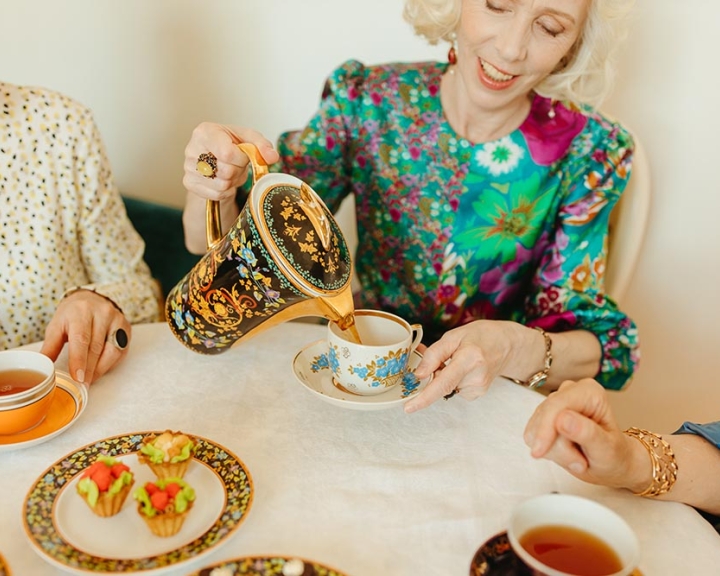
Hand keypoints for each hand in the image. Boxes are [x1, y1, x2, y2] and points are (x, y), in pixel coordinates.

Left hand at [40, 290, 130, 384]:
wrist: (91, 299)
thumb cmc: (72, 314)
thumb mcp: (56, 325)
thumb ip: (51, 346)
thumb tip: (43, 367)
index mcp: (81, 311)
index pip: (81, 339)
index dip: (79, 360)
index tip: (78, 377)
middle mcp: (102, 313)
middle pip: (96, 347)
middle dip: (89, 369)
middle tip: (82, 384)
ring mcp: (117, 320)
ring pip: (112, 351)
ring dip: (100, 368)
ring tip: (90, 378)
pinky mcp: (126, 328)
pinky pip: (120, 351)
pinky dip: (110, 364)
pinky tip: (100, 368)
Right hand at [182, 122, 278, 202]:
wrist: (215, 157)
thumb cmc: (232, 144)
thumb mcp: (249, 139)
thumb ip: (262, 145)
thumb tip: (272, 157)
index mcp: (204, 132)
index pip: (227, 153)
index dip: (242, 158)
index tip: (244, 155)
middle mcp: (191, 148)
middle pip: (225, 171)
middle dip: (237, 170)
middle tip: (236, 163)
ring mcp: (188, 167)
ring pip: (221, 185)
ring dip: (232, 181)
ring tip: (230, 170)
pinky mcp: (189, 183)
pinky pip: (216, 194)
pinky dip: (225, 190)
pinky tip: (224, 179)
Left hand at [404, 320, 522, 412]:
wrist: (507, 344)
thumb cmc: (481, 336)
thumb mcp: (454, 336)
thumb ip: (434, 354)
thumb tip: (419, 375)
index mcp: (469, 358)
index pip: (443, 383)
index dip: (424, 397)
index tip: (409, 407)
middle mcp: (476, 377)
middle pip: (441, 385)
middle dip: (435, 374)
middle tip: (446, 356)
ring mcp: (479, 388)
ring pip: (447, 387)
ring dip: (445, 376)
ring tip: (460, 360)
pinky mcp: (478, 393)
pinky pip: (455, 389)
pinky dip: (454, 380)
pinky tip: (465, 369)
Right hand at [523, 379, 648, 490]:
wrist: (612, 463)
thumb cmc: (614, 455)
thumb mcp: (607, 449)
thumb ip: (586, 433)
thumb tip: (562, 419)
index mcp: (589, 392)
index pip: (556, 405)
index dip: (545, 428)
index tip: (539, 452)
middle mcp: (570, 392)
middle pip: (544, 417)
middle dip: (557, 446)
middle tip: (580, 462)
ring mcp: (555, 404)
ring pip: (535, 429)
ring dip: (554, 451)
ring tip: (578, 458)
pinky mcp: (544, 417)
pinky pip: (532, 435)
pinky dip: (548, 451)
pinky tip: (566, 453)